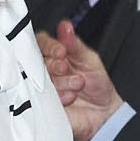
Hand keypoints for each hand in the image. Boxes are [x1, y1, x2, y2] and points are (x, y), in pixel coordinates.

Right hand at [42, 21, 120, 140]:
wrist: (104, 114)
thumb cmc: (96, 85)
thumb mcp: (89, 59)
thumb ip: (75, 44)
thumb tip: (65, 26)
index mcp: (54, 55)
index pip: (40, 43)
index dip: (48, 46)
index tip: (61, 51)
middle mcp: (44, 70)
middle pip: (35, 60)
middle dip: (54, 64)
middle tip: (66, 68)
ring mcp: (41, 88)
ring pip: (39, 79)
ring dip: (61, 81)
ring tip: (78, 85)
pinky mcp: (41, 105)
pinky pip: (42, 98)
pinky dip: (59, 96)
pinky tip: (70, 98)